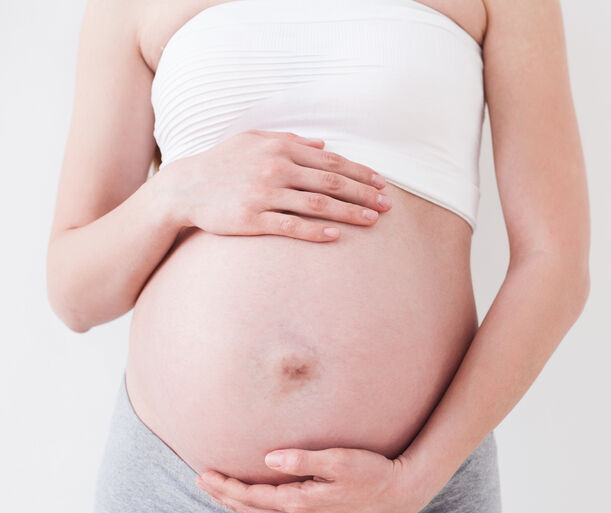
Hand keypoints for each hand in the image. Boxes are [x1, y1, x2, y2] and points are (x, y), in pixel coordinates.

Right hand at [162, 129, 392, 241]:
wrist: (185, 188)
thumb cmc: (224, 163)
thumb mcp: (253, 140)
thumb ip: (291, 140)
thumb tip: (324, 145)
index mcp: (280, 148)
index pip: (331, 161)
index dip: (360, 173)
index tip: (381, 184)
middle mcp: (275, 168)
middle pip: (331, 182)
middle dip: (364, 194)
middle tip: (387, 206)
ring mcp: (264, 194)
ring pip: (317, 204)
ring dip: (349, 213)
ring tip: (372, 221)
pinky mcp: (252, 219)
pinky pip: (291, 226)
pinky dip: (316, 231)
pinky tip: (337, 236)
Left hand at [195, 447, 427, 512]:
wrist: (399, 494)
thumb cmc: (372, 472)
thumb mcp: (339, 459)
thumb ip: (302, 459)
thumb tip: (268, 460)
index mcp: (302, 503)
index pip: (253, 496)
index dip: (226, 487)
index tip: (206, 474)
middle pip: (251, 511)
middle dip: (225, 496)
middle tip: (202, 482)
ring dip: (238, 507)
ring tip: (220, 495)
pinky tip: (254, 511)